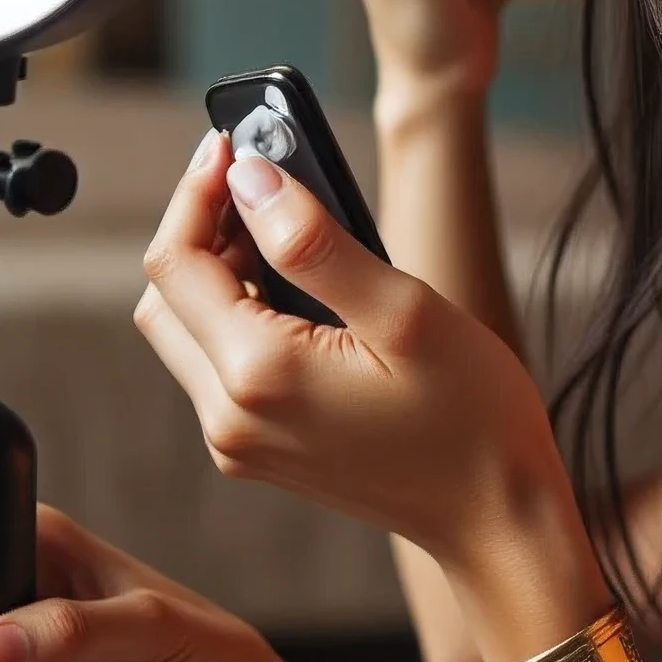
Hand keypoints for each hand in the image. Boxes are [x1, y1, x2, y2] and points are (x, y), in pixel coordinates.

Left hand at [136, 136, 602, 659]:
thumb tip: (248, 178)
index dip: (196, 192)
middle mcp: (229, 418)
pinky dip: (239, 317)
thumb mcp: (404, 311)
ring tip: (288, 234)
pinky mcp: (259, 453)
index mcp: (258, 375)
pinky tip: (301, 294)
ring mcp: (240, 443)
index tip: (234, 144)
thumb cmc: (471, 418)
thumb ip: (315, 241)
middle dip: (201, 229)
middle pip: (165, 297)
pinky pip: (218, 369)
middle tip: (265, 186)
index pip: (175, 262)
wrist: (496, 518)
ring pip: (185, 333)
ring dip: (218, 273)